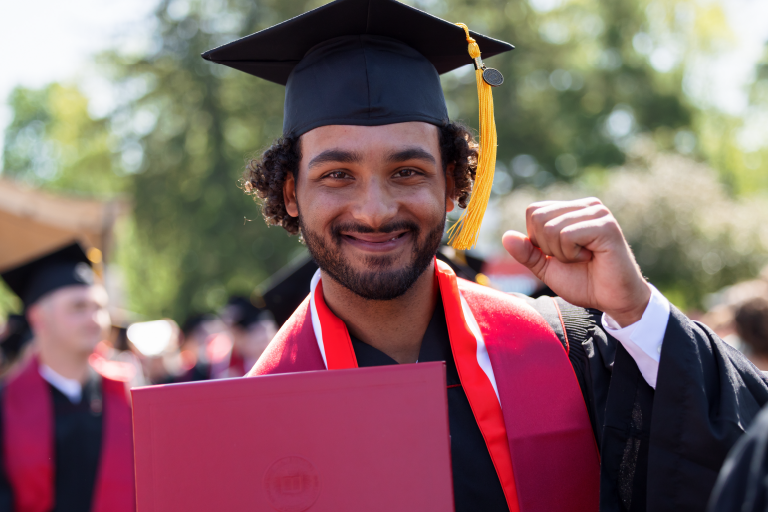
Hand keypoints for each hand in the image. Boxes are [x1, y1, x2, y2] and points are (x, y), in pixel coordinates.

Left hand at [502, 198, 650, 326]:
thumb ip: (527, 252)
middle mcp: (585, 206)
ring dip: (561, 253)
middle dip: (547, 246)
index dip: (537, 239)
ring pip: (550, 227)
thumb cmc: (584, 282)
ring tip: (583, 258)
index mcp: (571, 210)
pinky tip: (591, 258)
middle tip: (572, 258)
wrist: (613, 300)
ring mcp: (597, 213)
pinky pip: (567, 235)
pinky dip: (571, 254)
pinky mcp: (605, 225)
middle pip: (538, 217)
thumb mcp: (547, 268)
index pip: (533, 211)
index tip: (560, 254)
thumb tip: (506, 236)